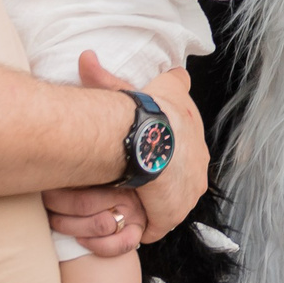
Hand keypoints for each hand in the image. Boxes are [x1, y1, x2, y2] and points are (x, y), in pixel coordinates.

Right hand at [42, 56, 206, 257]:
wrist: (153, 140)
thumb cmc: (147, 111)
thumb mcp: (129, 88)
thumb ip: (109, 77)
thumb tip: (86, 58)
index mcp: (191, 134)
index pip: (185, 142)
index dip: (168, 146)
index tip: (151, 149)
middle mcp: (197, 162)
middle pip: (182, 173)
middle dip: (163, 175)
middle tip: (136, 177)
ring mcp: (187, 191)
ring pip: (171, 199)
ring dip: (154, 200)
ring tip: (128, 199)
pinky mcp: (172, 214)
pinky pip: (157, 224)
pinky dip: (144, 223)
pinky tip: (127, 217)